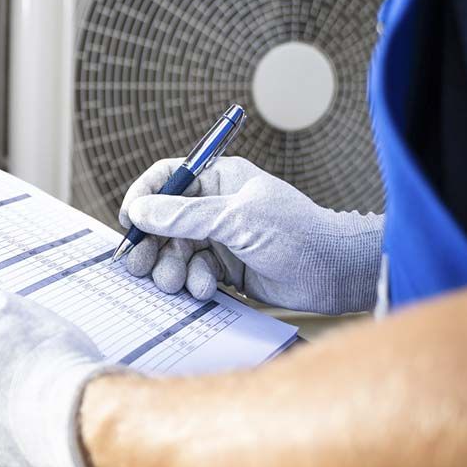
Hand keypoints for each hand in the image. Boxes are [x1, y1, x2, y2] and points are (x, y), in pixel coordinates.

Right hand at [119, 157, 382, 314]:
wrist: (336, 273)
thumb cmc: (297, 233)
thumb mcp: (236, 219)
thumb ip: (184, 216)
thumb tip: (139, 211)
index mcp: (219, 180)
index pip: (167, 177)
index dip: (144, 196)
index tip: (129, 220)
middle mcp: (215, 206)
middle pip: (164, 221)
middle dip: (151, 244)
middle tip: (139, 264)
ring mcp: (219, 238)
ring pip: (175, 251)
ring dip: (171, 268)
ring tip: (175, 282)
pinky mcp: (225, 268)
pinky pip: (192, 273)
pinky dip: (193, 282)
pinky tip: (206, 289)